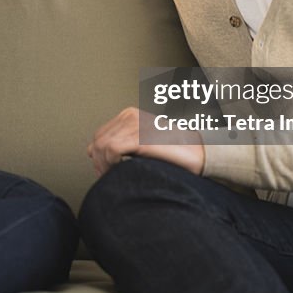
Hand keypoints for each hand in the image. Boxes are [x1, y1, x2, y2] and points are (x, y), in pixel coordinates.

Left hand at [86, 107, 205, 176]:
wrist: (198, 153)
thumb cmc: (173, 152)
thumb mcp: (142, 145)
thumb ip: (121, 145)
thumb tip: (94, 154)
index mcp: (129, 115)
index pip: (99, 135)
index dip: (98, 156)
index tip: (104, 171)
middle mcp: (130, 116)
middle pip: (98, 141)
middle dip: (99, 162)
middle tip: (107, 177)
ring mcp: (135, 125)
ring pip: (102, 146)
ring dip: (104, 165)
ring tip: (113, 176)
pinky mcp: (140, 136)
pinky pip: (112, 150)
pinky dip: (111, 163)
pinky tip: (120, 170)